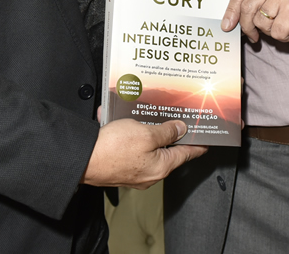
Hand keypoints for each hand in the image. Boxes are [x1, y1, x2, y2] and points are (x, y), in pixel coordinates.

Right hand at [81, 119, 206, 188]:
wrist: (81, 159)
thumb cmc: (112, 150)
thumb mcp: (146, 134)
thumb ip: (166, 131)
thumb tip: (180, 129)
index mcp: (161, 166)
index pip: (187, 154)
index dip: (198, 144)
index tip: (206, 140)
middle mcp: (148, 173)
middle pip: (166, 150)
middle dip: (169, 133)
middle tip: (176, 119)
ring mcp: (133, 171)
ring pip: (146, 146)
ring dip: (144, 130)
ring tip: (143, 116)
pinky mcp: (118, 166)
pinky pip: (128, 146)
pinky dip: (125, 132)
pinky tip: (118, 120)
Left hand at [221, 0, 288, 43]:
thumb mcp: (273, 0)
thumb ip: (254, 4)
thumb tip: (229, 20)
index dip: (230, 10)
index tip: (226, 25)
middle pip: (246, 8)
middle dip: (247, 27)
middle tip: (253, 37)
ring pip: (260, 22)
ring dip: (270, 31)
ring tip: (282, 25)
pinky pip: (275, 31)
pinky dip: (282, 36)